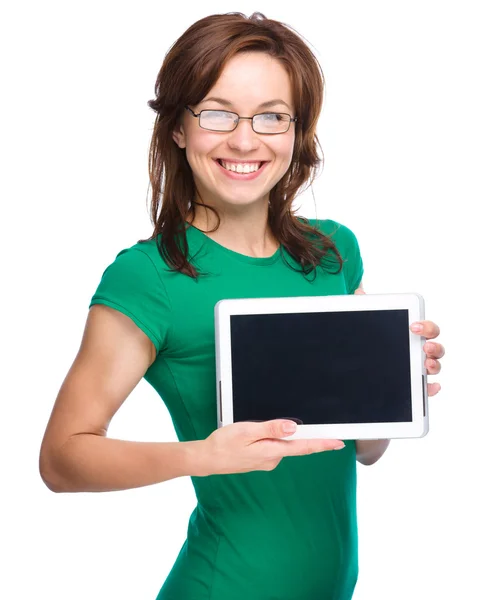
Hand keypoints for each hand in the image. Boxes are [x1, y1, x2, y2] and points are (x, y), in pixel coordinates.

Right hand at [199, 420, 344, 475]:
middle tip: (323, 427)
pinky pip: (275, 447)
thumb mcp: (247, 431)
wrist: (208, 459)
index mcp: (272, 451)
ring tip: (279, 425)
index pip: (304, 447)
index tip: (339, 442)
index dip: (323, 444)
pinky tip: (265, 433)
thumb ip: (271, 429)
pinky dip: (276, 439)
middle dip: (308, 436)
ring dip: (286, 435)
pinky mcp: (261, 460)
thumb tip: (293, 428)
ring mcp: (267, 461)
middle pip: (296, 445)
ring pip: (284, 445)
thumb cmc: (224, 444)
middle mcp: (273, 459)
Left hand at [354, 286, 443, 396]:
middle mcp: (420, 350)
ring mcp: (418, 368)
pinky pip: (426, 387)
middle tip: (424, 346)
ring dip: (434, 365)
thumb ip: (367, 306)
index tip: (414, 326)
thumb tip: (359, 293)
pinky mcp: (413, 383)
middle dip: (434, 346)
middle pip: (436, 348)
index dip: (426, 326)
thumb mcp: (370, 321)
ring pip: (434, 366)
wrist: (364, 357)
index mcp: (414, 334)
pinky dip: (431, 388)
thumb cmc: (376, 336)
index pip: (428, 329)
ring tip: (425, 364)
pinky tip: (431, 387)